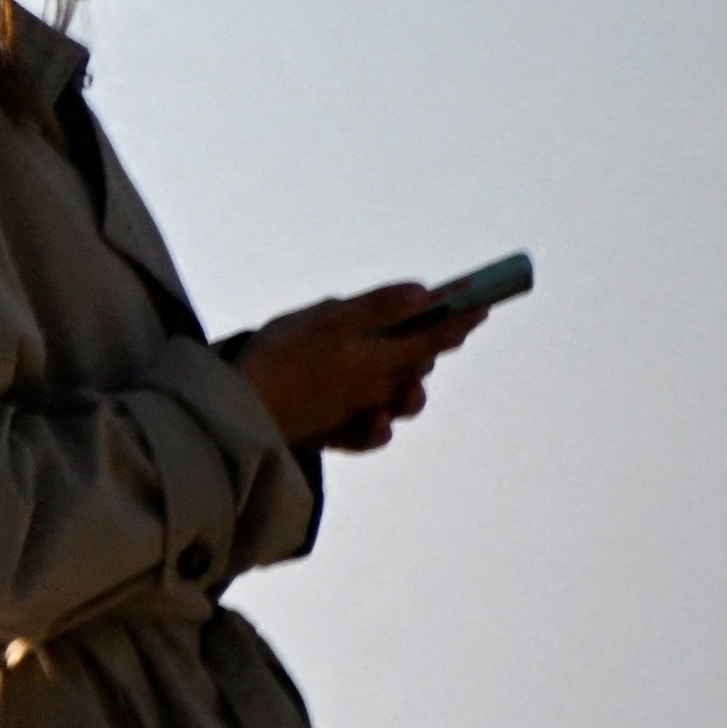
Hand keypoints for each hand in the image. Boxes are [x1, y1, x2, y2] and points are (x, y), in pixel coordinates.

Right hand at [231, 285, 484, 454]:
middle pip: (417, 368)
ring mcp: (354, 413)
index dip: (459, 319)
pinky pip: (366, 434)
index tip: (483, 304)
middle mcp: (375, 388)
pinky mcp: (329, 433)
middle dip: (436, 346)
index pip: (432, 336)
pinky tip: (378, 420)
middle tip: (454, 326)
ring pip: (396, 402)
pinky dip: (379, 427)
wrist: (243, 416)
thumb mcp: (328, 320)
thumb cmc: (281, 359)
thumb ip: (377, 308)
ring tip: (418, 377)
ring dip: (413, 387)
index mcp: (379, 357)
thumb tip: (423, 292)